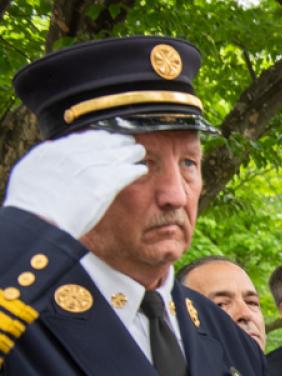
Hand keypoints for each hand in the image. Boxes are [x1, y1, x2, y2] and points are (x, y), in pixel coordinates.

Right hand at [3, 130, 146, 237]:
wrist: (39, 221)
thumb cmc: (31, 205)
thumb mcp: (29, 171)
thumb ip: (44, 158)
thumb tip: (51, 149)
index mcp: (56, 151)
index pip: (85, 137)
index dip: (100, 138)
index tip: (107, 139)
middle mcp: (75, 155)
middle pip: (105, 142)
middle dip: (118, 142)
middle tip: (128, 144)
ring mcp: (92, 168)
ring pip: (119, 153)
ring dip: (131, 153)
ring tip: (138, 154)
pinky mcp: (106, 183)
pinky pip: (128, 171)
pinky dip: (136, 170)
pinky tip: (141, 170)